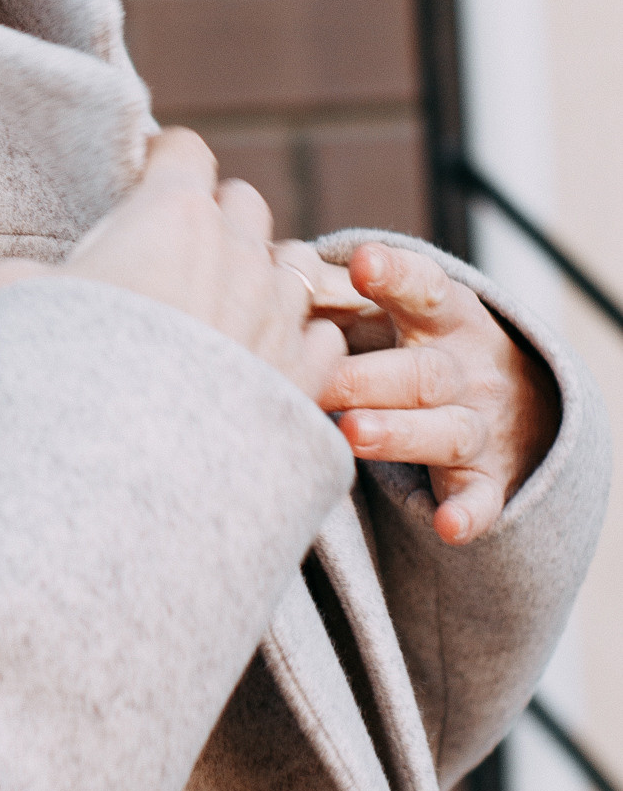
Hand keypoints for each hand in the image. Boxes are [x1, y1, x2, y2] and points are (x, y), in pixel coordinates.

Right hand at [0, 127, 347, 404]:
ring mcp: (281, 312)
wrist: (142, 462)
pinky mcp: (307, 374)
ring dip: (263, 280)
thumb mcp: (10, 313)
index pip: (185, 150)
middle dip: (217, 221)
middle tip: (176, 259)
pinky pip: (322, 341)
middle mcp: (240, 250)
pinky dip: (299, 348)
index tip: (145, 182)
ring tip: (226, 314)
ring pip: (291, 267)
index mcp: (174, 213)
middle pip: (244, 203)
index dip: (164, 161)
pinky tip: (264, 371)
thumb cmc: (74, 369)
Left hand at [317, 242, 560, 544]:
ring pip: (447, 431)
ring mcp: (481, 425)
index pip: (424, 289)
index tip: (362, 264)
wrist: (523, 404)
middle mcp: (466, 369)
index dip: (395, 277)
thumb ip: (340, 293)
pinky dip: (468, 514)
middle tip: (318, 381)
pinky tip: (447, 526)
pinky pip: (482, 500)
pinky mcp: (489, 480)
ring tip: (353, 433)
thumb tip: (267, 267)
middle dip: (366, 377)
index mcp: (445, 315)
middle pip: (421, 372)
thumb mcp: (401, 311)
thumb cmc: (422, 346)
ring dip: (401, 433)